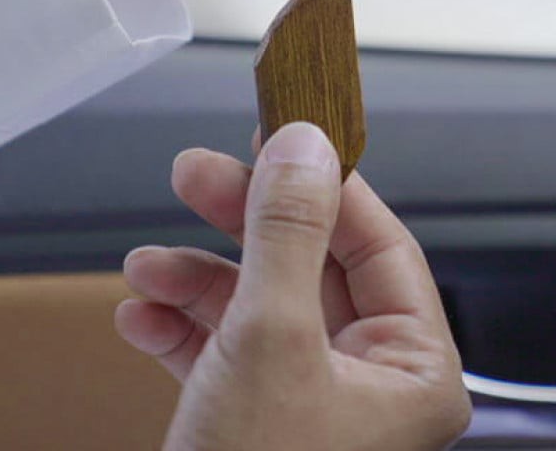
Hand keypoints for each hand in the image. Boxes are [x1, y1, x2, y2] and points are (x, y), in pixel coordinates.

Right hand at [115, 123, 470, 449]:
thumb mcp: (271, 339)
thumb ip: (291, 231)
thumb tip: (304, 145)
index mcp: (412, 369)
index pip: (378, 241)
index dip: (324, 181)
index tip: (279, 134)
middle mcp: (368, 384)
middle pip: (309, 264)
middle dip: (244, 221)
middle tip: (197, 174)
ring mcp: (310, 403)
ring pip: (259, 303)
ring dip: (199, 275)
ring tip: (150, 260)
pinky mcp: (257, 422)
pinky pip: (224, 351)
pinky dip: (181, 325)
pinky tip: (143, 311)